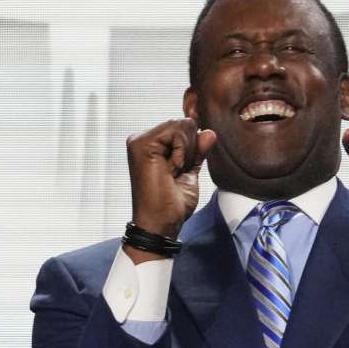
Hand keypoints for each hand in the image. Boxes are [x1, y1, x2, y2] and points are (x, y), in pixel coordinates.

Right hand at [125, 119, 216, 259]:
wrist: (161, 224)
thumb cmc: (172, 205)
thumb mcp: (190, 173)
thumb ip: (197, 152)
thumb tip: (208, 132)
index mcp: (151, 145)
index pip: (182, 128)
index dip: (191, 148)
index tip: (179, 171)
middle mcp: (141, 139)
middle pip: (183, 123)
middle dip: (190, 149)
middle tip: (176, 173)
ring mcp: (139, 140)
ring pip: (181, 125)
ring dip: (186, 152)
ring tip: (172, 173)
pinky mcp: (142, 144)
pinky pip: (177, 132)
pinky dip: (182, 152)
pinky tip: (171, 170)